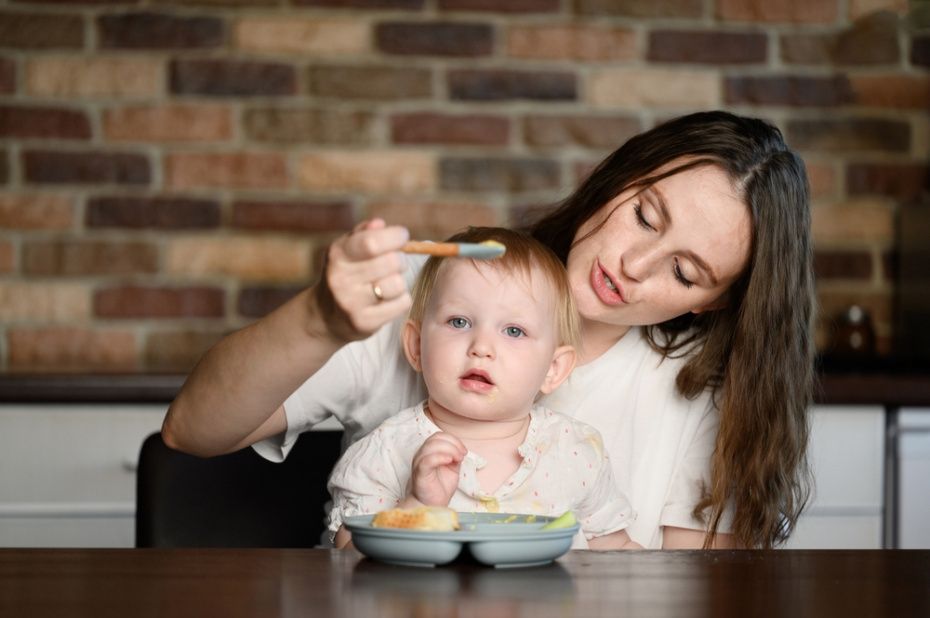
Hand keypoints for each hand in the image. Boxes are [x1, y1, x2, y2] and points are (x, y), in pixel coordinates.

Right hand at [313, 219, 411, 343]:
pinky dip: (401, 300)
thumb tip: (379, 224)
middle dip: (400, 259)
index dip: (395, 236)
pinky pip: (401, 303)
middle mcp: (341, 279)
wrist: (325, 316)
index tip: (401, 236)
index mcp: (338, 255)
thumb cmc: (345, 274)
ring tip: (387, 283)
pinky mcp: (364, 322)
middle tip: (394, 263)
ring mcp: (351, 303)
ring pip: (398, 284)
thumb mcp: (347, 249)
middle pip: (392, 262)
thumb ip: (364, 233)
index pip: (372, 242)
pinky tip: (387, 300)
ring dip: (399, 282)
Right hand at [408, 432, 466, 506]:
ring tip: (457, 459)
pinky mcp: (419, 473)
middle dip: (453, 444)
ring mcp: (419, 463)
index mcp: (429, 451)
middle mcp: (422, 454)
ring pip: (431, 446)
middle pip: (436, 439)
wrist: (431, 504)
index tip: (464, 451)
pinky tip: (449, 461)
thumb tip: (460, 450)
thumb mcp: (452, 468)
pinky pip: (427, 460)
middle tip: (462, 455)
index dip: (453, 440)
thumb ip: (455, 457)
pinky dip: (439, 457)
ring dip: (449, 449)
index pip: (439, 436)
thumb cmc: (439, 486)